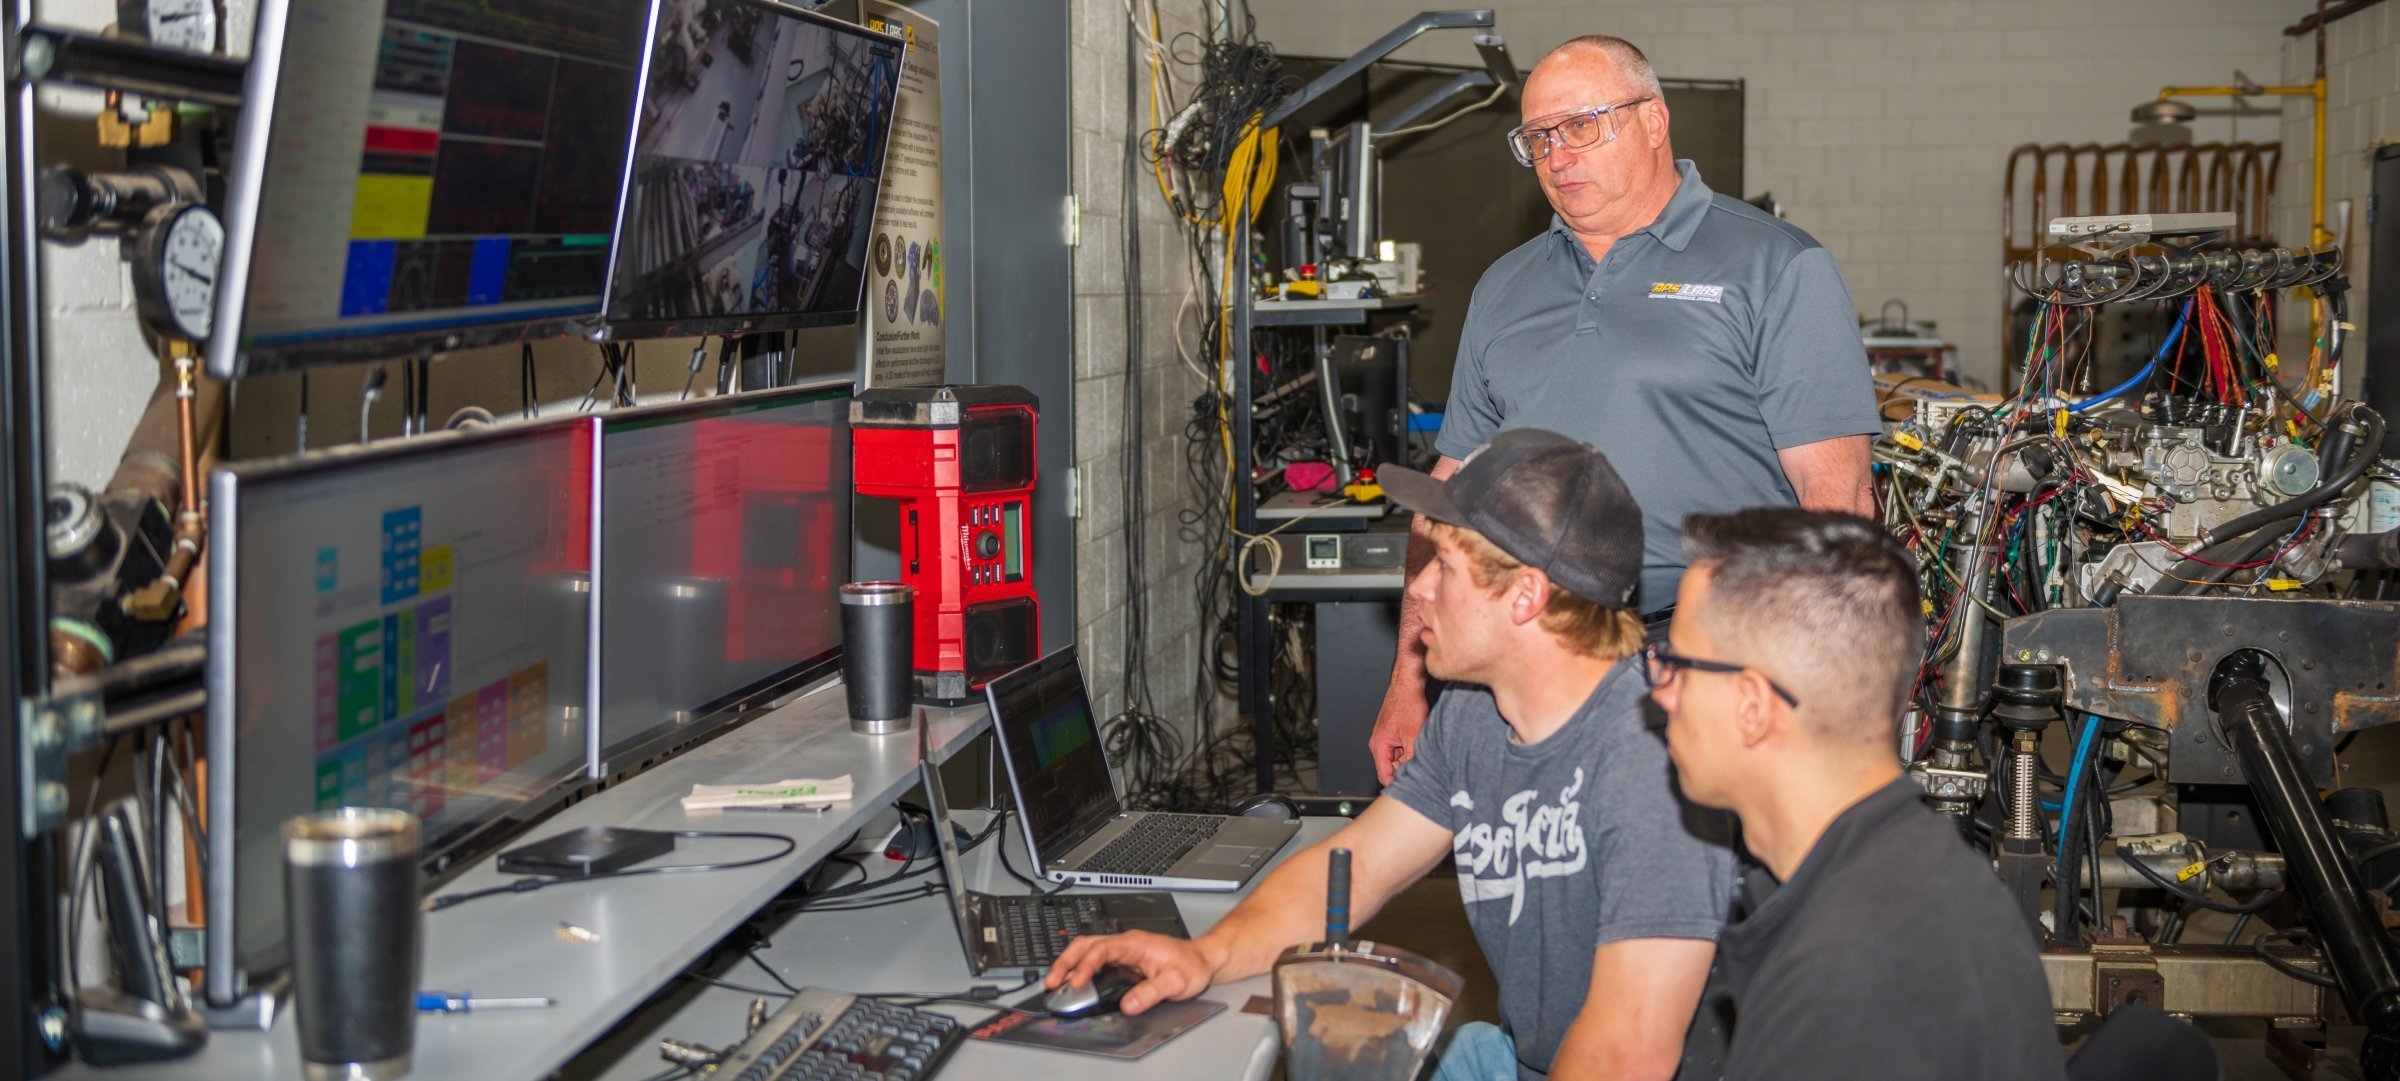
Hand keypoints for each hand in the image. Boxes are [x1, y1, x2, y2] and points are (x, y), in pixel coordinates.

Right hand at [1044, 930, 1218, 1015]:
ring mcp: (1123, 949)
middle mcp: (1125, 943)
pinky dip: (1079, 967)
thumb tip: (1127, 1005)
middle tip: (1051, 981)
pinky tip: (1073, 980)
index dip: (1085, 966)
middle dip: (1065, 961)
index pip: (1102, 950)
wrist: (1202, 958)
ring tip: (1055, 981)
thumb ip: (1151, 993)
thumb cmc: (1191, 965)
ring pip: (1087, 948)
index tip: (1076, 983)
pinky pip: (1094, 958)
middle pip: (1086, 944)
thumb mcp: (1176, 982)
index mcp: (1135, 943)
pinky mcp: (1122, 958)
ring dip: (1069, 963)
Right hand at [1369, 684, 1429, 785]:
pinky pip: (1401, 749)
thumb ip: (1411, 757)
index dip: (1397, 785)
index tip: (1412, 789)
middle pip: (1391, 769)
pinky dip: (1410, 750)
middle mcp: (1379, 744)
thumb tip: (1415, 775)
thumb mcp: (1413, 735)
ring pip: (1398, 759)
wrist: (1408, 685)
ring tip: (1423, 754)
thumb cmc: (1407, 704)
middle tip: (1423, 772)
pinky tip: (1421, 746)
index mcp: (1379, 746)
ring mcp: (1386, 739)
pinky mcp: (1394, 734)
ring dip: (1409, 759)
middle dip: (1405, 771)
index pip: (1384, 776)